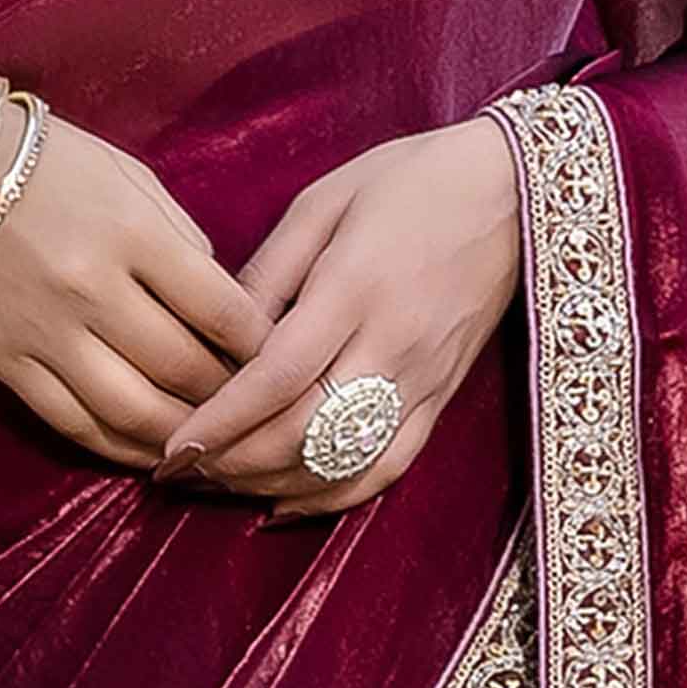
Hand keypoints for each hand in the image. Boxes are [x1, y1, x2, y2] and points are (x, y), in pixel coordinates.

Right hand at [0, 110, 265, 465]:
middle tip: (254, 409)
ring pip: (133, 412)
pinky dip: (121, 448)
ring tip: (209, 440)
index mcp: (132, 234)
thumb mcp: (132, 180)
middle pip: (184, 370)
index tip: (282, 361)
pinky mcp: (6, 363)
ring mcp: (45, 332)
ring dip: (181, 436)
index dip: (262, 347)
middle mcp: (91, 289)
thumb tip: (226, 309)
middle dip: (230, 397)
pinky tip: (150, 452)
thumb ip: (183, 242)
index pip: (222, 311)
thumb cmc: (50, 165)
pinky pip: (75, 425)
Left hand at [155, 114, 523, 516]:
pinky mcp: (441, 398)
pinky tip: (285, 504)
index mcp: (355, 289)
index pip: (278, 377)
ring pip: (343, 462)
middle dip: (234, 464)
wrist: (514, 193)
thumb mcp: (324, 201)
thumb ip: (268, 271)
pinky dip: (333, 497)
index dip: (222, 423)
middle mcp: (392, 345)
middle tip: (180, 471)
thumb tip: (217, 333)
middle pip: (304, 433)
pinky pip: (386, 467)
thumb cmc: (411, 182)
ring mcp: (422, 380)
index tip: (173, 448)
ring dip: (273, 486)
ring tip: (218, 484)